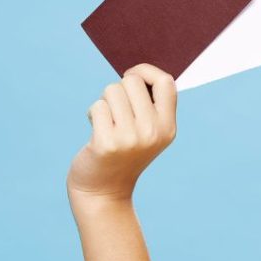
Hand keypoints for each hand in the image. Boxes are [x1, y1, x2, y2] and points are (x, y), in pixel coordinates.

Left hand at [66, 63, 176, 204]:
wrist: (104, 191)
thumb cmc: (123, 153)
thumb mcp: (147, 132)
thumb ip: (149, 104)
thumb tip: (138, 69)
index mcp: (168, 127)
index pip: (166, 82)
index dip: (146, 72)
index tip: (132, 77)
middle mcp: (153, 132)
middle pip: (132, 81)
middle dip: (119, 89)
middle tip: (116, 111)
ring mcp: (131, 139)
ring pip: (112, 90)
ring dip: (104, 102)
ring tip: (107, 123)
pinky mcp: (107, 143)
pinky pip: (97, 107)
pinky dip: (92, 114)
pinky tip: (96, 133)